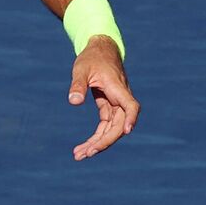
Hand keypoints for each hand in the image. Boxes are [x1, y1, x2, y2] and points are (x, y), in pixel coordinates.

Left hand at [68, 35, 138, 160]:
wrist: (99, 49)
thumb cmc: (92, 57)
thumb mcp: (81, 69)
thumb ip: (78, 85)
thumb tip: (74, 102)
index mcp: (117, 87)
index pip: (130, 105)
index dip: (131, 118)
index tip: (127, 131)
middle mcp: (120, 98)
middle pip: (119, 125)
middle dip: (104, 141)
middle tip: (85, 154)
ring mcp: (116, 104)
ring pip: (112, 129)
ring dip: (98, 143)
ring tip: (79, 155)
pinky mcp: (109, 106)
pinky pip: (105, 126)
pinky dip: (96, 136)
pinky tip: (84, 147)